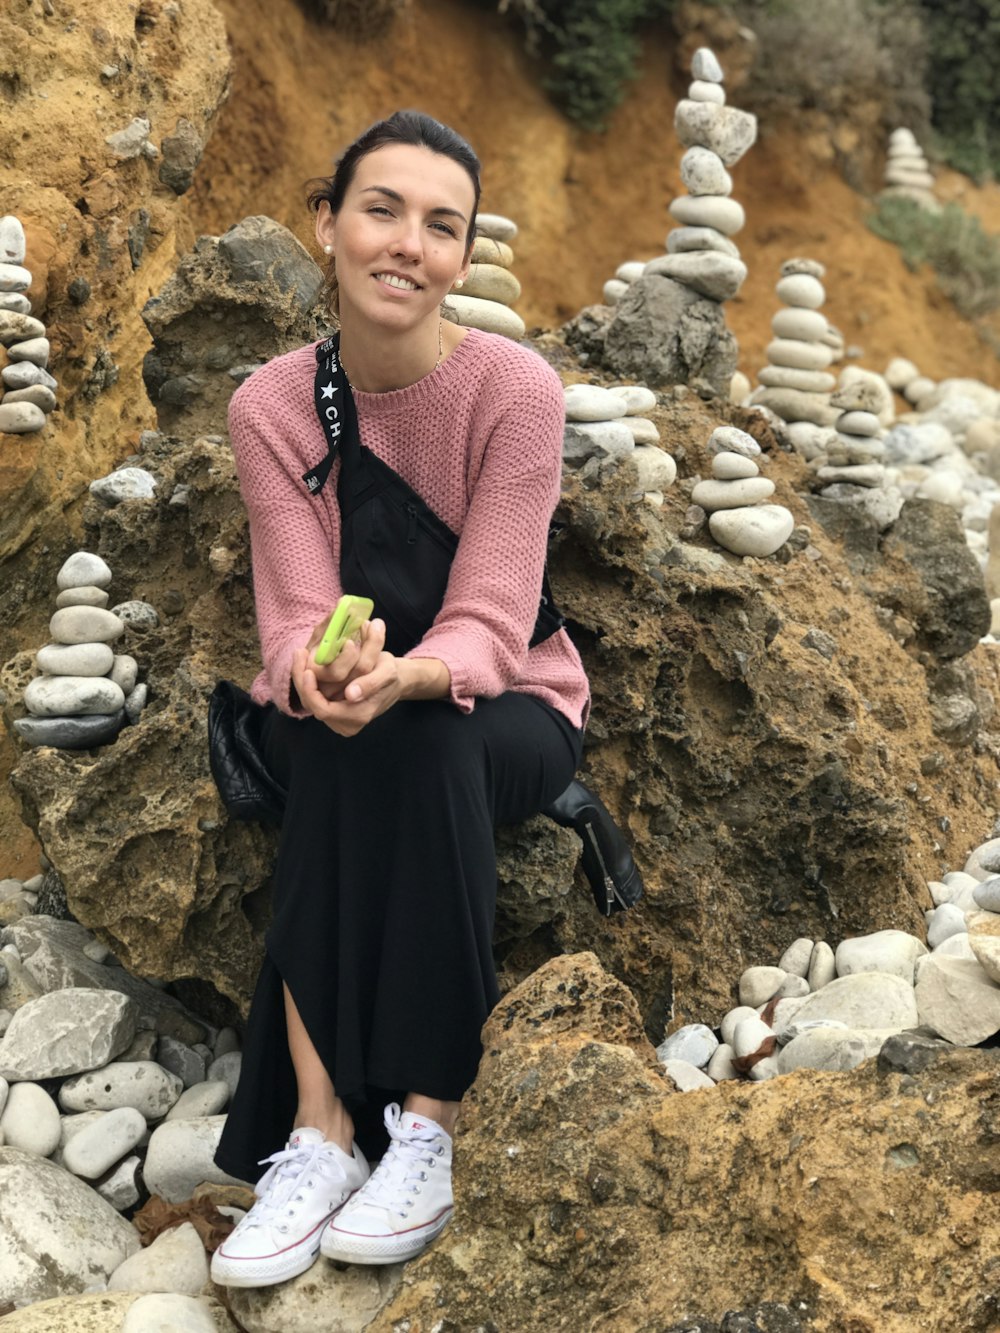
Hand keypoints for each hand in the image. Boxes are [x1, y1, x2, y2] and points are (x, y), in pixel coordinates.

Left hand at [292, 617, 403, 736]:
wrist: (395, 680)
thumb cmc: (390, 674)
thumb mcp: (386, 672)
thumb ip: (371, 684)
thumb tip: (351, 695)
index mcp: (358, 716)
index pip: (323, 710)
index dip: (311, 691)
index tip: (307, 670)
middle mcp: (346, 723)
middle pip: (312, 705)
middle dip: (302, 680)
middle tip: (299, 653)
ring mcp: (338, 719)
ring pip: (310, 701)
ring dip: (302, 678)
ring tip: (301, 655)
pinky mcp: (333, 711)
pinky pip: (314, 697)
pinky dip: (308, 680)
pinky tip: (307, 663)